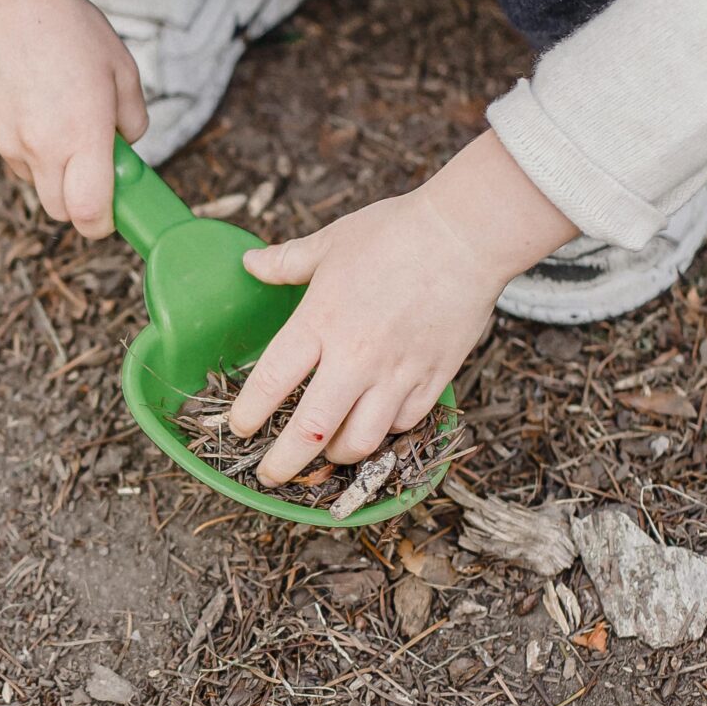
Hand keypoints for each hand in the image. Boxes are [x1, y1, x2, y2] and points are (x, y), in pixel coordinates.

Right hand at [0, 0, 144, 237]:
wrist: (6, 0)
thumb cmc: (70, 29)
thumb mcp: (122, 69)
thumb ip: (132, 120)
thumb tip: (125, 146)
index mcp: (83, 136)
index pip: (89, 214)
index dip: (103, 223)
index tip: (111, 212)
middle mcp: (42, 148)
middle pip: (59, 211)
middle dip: (78, 202)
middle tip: (91, 167)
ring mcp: (8, 142)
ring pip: (34, 182)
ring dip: (51, 170)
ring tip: (57, 118)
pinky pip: (11, 155)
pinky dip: (25, 145)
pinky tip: (31, 103)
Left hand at [227, 130, 576, 483]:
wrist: (467, 235)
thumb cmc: (396, 232)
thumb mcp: (331, 242)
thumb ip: (287, 262)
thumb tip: (249, 263)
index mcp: (320, 322)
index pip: (271, 382)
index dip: (248, 414)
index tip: (239, 428)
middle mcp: (355, 357)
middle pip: (310, 431)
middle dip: (284, 463)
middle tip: (270, 474)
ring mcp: (397, 373)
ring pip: (360, 441)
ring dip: (336, 454)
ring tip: (324, 451)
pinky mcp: (434, 379)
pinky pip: (403, 425)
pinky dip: (384, 433)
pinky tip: (373, 424)